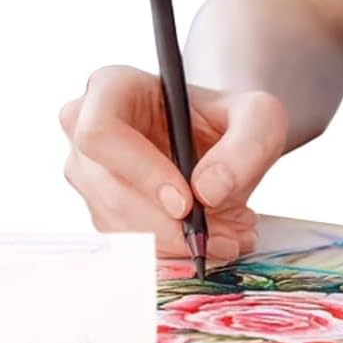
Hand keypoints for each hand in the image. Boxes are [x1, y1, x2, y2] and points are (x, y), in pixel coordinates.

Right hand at [60, 66, 286, 272]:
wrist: (216, 143)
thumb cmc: (227, 119)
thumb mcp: (259, 117)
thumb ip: (247, 144)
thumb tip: (208, 191)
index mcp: (109, 89)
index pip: (101, 133)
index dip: (140, 172)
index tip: (186, 203)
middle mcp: (83, 132)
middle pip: (108, 189)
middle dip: (164, 225)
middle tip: (217, 239)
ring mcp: (86, 176)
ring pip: (115, 224)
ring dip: (172, 244)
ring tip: (226, 239)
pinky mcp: (99, 211)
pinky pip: (124, 244)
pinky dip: (168, 253)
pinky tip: (207, 243)